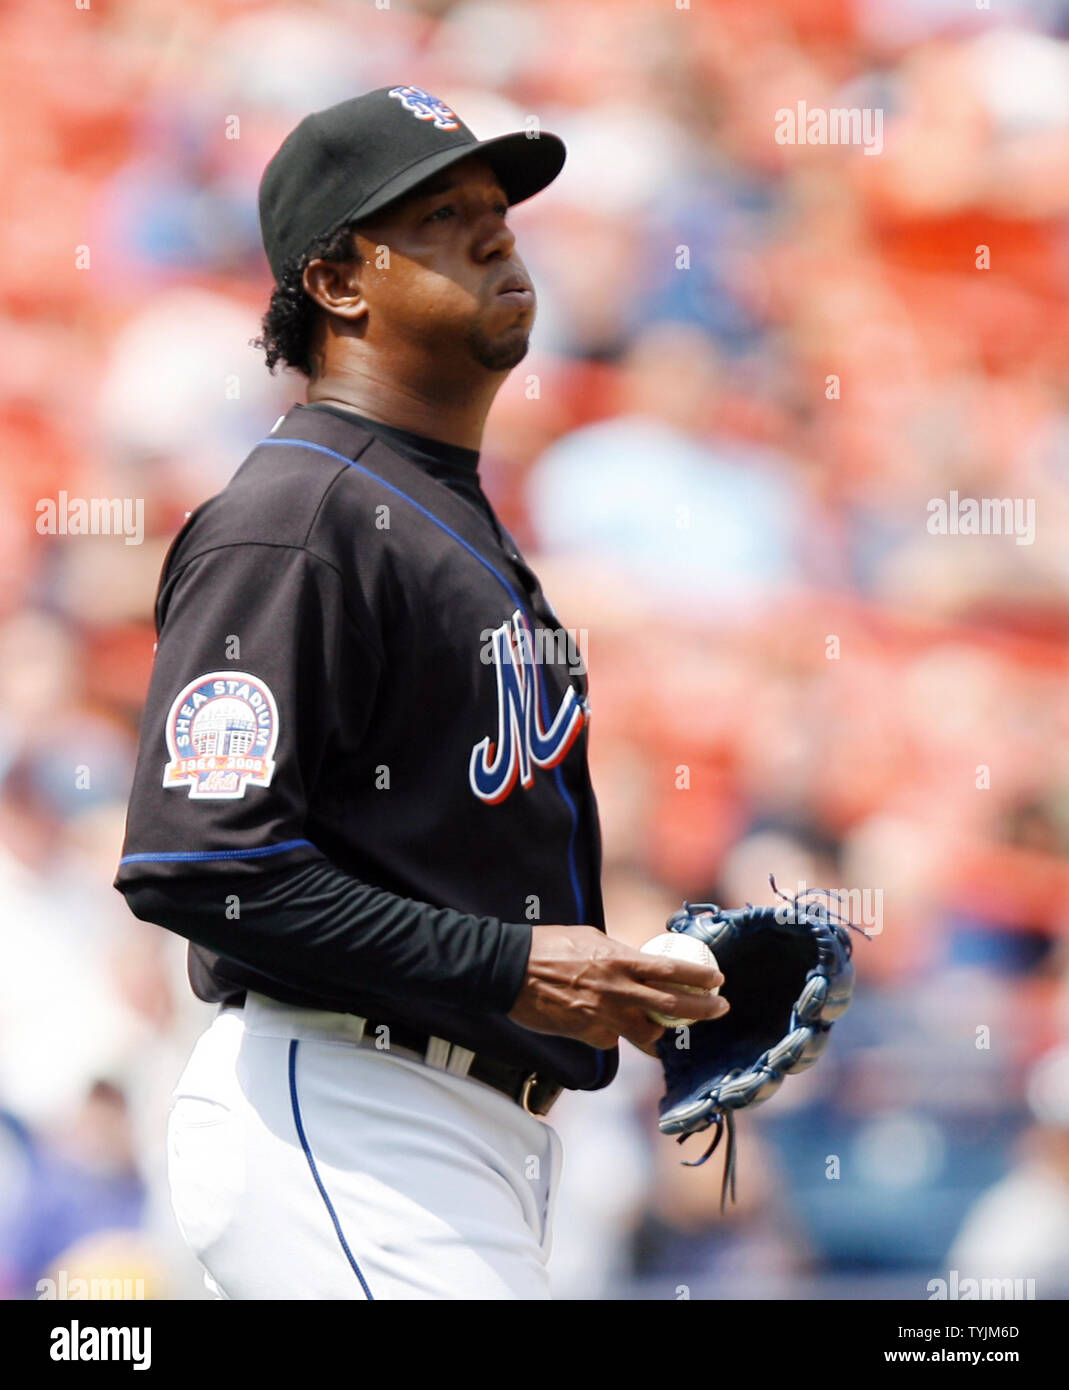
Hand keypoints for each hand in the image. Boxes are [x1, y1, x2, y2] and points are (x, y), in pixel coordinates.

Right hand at [507, 924, 729, 1056]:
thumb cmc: (548, 947)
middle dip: (701, 1010)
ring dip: (662, 1033)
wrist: (510, 969)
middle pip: (670, 1007)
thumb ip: (618, 954)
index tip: (717, 980)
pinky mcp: (587, 1035)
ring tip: (670, 1030)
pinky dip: (616, 1034)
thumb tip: (637, 963)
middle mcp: (616, 990)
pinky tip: (606, 1024)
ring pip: (647, 1034)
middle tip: (720, 1009)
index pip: (669, 970)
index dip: (697, 977)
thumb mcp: (590, 938)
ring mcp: (602, 1017)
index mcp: (618, 960)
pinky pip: (612, 1039)